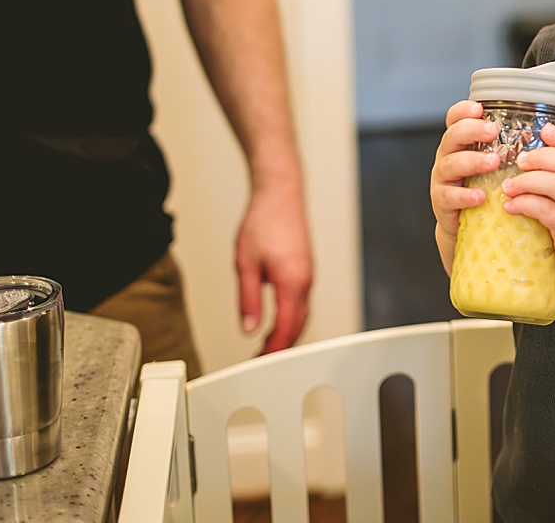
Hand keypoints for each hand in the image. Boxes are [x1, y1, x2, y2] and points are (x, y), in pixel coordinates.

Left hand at [235, 182, 312, 353]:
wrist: (280, 193)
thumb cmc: (265, 220)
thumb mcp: (246, 263)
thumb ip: (249, 299)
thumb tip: (249, 327)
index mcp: (293, 282)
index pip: (286, 328)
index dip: (273, 350)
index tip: (259, 362)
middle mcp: (305, 281)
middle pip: (298, 326)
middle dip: (281, 347)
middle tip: (260, 359)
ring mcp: (308, 275)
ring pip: (302, 315)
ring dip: (287, 333)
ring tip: (266, 346)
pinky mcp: (305, 269)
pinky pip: (302, 302)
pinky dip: (291, 318)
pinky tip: (278, 320)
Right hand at [430, 101, 499, 239]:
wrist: (467, 223)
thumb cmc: (486, 188)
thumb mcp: (495, 163)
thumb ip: (509, 147)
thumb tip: (547, 132)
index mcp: (461, 143)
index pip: (455, 119)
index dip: (463, 111)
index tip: (479, 108)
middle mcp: (449, 156)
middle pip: (452, 136)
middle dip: (471, 130)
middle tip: (492, 131)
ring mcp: (443, 179)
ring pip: (450, 164)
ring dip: (472, 161)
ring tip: (493, 162)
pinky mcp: (442, 203)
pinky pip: (448, 196)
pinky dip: (464, 195)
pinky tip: (480, 196)